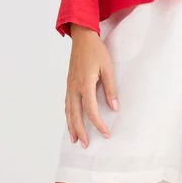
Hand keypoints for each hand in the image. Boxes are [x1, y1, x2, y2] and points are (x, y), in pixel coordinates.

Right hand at [64, 24, 118, 147]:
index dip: (98, 124)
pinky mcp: (68, 83)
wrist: (82, 37)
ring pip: (68, 111)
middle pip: (76, 115)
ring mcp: (69, 86)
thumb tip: (114, 108)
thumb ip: (111, 88)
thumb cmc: (96, 51)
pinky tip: (71, 120)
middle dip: (81, 131)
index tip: (106, 134)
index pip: (91, 110)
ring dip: (71, 126)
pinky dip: (68, 115)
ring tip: (75, 139)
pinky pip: (67, 103)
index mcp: (85, 84)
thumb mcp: (108, 68)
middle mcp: (74, 88)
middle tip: (86, 145)